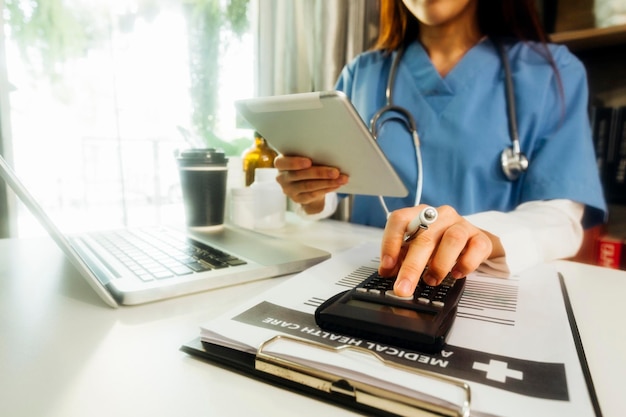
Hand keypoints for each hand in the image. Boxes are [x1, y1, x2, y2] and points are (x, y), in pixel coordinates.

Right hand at [274, 155, 347, 213]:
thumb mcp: (304, 158)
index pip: (283, 163)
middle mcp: (282, 177)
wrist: (304, 184)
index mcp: (281, 163)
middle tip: (335, 172)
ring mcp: (289, 190)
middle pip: (300, 175)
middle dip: (320, 173)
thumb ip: (311, 156)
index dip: (295, 162)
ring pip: (308, 186)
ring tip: (341, 179)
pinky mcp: (298, 199)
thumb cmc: (306, 165)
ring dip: (327, 182)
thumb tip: (330, 155)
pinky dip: (326, 189)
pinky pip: (313, 194)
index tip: (309, 162)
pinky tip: (336, 185)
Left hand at [378, 205, 503, 296]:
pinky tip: (456, 273)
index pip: (400, 220)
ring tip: (431, 280)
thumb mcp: (416, 247)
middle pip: (425, 238)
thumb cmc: (439, 243)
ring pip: (452, 240)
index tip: (387, 266)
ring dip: (439, 265)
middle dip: (411, 267)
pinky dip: (465, 265)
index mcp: (419, 214)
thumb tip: (387, 272)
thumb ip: (400, 258)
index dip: (390, 242)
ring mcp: (462, 225)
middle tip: (403, 288)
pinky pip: (475, 249)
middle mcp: (440, 216)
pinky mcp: (480, 237)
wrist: (471, 241)